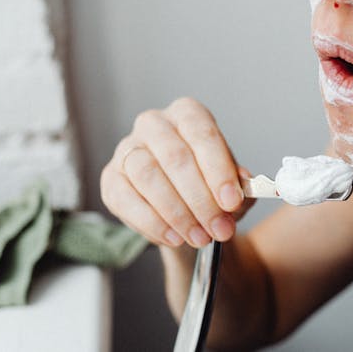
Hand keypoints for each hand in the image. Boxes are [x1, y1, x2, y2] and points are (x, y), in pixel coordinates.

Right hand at [100, 98, 254, 247]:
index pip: (202, 133)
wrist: (186, 209)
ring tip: (199, 237)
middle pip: (175, 156)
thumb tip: (242, 191)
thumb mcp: (232, 183)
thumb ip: (239, 185)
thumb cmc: (210, 186)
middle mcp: (154, 124)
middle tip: (218, 228)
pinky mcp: (111, 178)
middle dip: (200, 199)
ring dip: (177, 213)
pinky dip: (152, 223)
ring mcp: (127, 148)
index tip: (232, 201)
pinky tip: (174, 237)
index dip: (218, 169)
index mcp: (187, 114)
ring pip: (147, 175)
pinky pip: (125, 199)